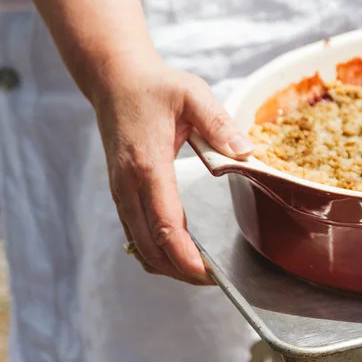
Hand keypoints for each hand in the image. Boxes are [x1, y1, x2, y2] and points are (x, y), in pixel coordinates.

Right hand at [91, 56, 253, 283]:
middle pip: (150, 245)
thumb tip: (245, 150)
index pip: (165, 223)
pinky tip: (179, 254)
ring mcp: (120, 191)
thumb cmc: (156, 87)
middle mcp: (128, 184)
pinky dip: (155, 251)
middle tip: (217, 280)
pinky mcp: (120, 192)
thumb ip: (219, 123)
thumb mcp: (193, 94)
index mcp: (148, 165)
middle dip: (182, 269)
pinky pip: (134, 233)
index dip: (185, 255)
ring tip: (202, 272)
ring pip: (139, 244)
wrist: (115, 81)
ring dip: (168, 264)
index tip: (208, 274)